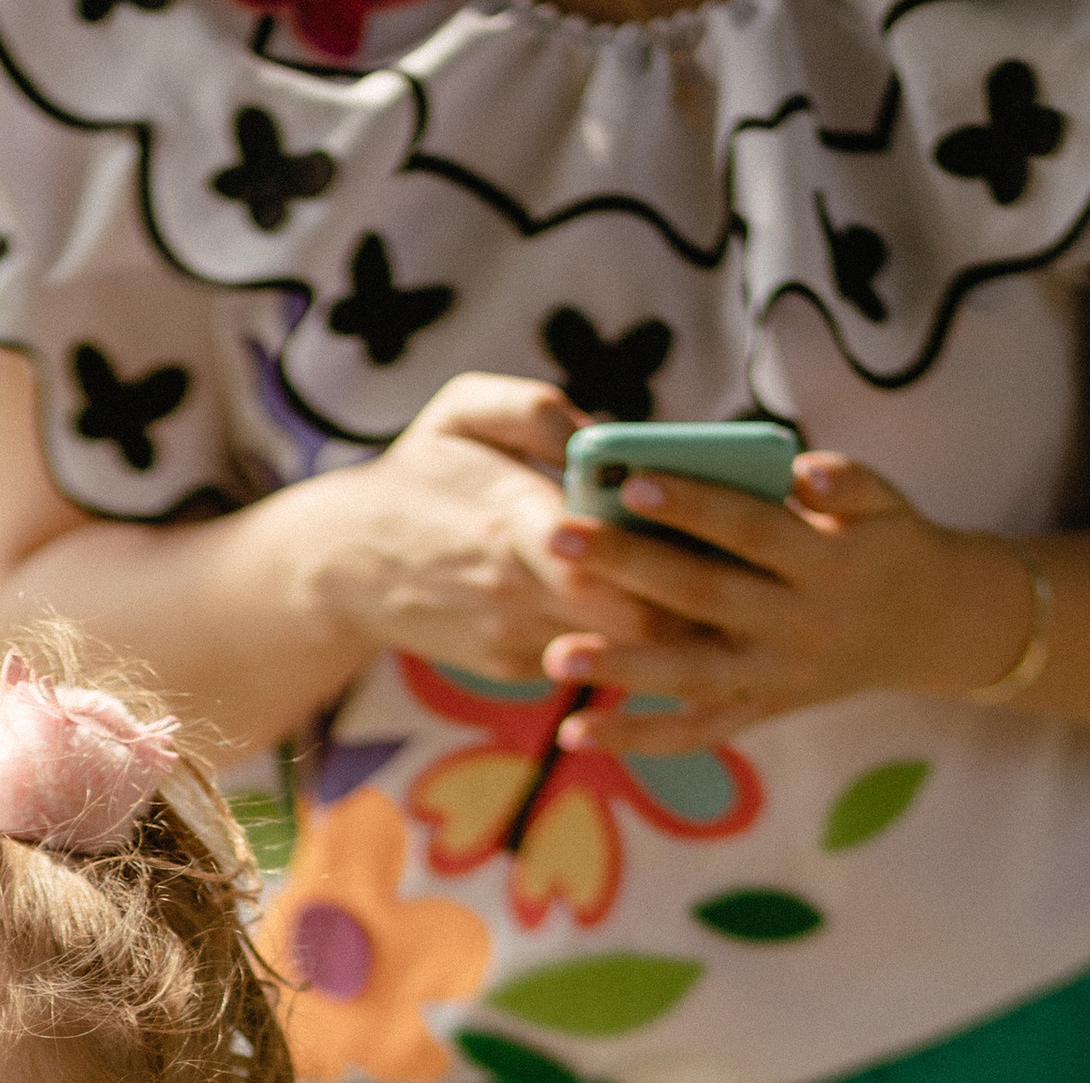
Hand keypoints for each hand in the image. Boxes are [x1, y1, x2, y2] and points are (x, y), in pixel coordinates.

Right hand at [303, 374, 691, 684]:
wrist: (343, 568)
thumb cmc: (416, 474)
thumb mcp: (460, 410)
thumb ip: (536, 408)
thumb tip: (609, 433)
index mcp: (503, 519)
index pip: (594, 543)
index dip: (652, 540)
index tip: (706, 517)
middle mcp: (510, 591)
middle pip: (625, 604)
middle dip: (687, 588)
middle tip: (747, 561)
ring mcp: (511, 639)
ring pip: (618, 640)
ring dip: (671, 618)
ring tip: (725, 583)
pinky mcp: (513, 668)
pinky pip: (590, 653)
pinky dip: (631, 635)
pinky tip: (673, 608)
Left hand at [540, 451, 1040, 753]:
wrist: (930, 625)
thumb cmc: (885, 543)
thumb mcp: (887, 502)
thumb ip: (848, 483)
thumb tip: (803, 473)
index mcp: (825, 562)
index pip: (750, 528)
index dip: (693, 506)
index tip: (632, 481)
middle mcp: (797, 625)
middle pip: (702, 597)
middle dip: (629, 568)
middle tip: (558, 541)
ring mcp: (775, 677)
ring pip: (689, 676)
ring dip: (619, 669)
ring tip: (552, 654)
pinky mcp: (761, 713)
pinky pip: (694, 735)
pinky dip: (636, 739)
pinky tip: (574, 733)